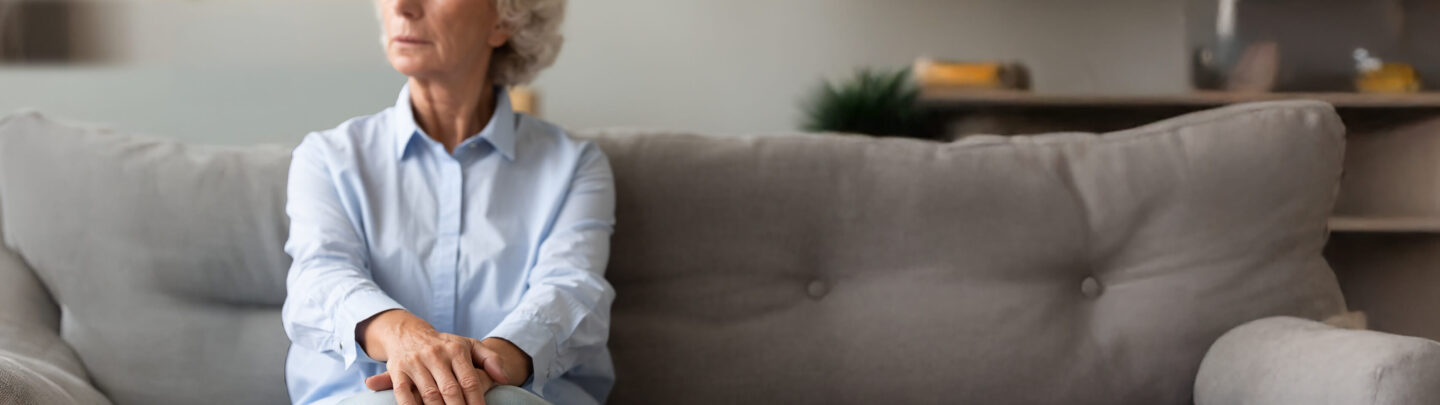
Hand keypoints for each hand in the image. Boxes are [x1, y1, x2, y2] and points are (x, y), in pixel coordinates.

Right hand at [358, 310, 511, 404]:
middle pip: (451, 391)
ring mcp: (415, 364)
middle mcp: (436, 356)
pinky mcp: (398, 372)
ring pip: (430, 395)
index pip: (469, 381)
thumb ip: (490, 359)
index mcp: (456, 350)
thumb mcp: (469, 345)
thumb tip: (504, 379)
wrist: (407, 333)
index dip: (477, 402)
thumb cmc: (445, 345)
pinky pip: (404, 395)